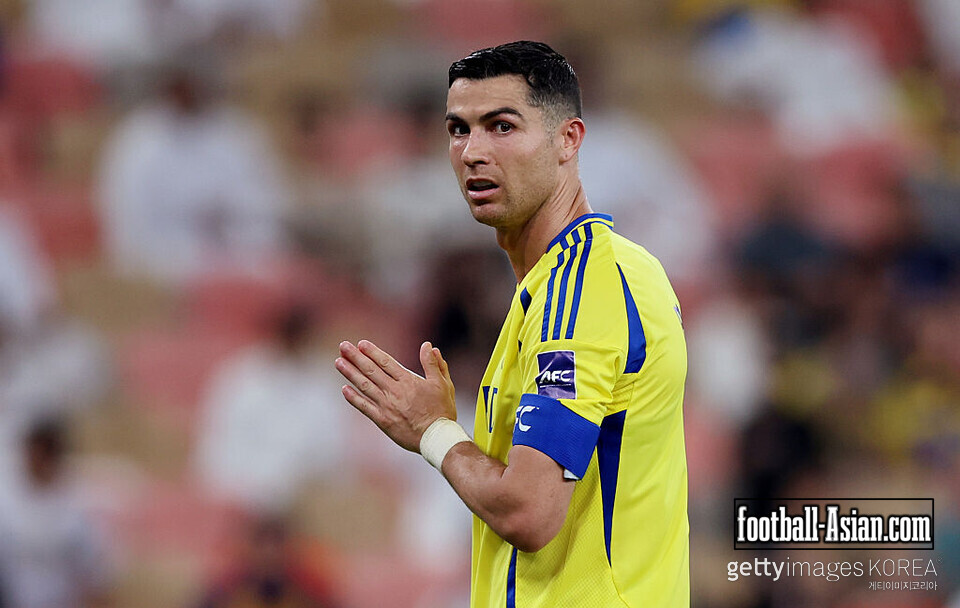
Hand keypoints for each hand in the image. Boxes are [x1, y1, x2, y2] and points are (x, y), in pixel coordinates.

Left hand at [335, 339, 456, 452]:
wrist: (437, 438)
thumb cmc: (442, 411)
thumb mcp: (443, 384)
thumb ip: (434, 364)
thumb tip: (428, 346)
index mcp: (408, 381)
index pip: (386, 362)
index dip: (372, 352)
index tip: (361, 343)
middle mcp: (394, 391)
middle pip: (371, 370)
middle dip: (356, 357)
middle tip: (343, 346)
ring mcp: (387, 406)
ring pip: (364, 386)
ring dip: (350, 373)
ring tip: (338, 362)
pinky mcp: (383, 421)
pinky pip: (365, 407)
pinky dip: (354, 398)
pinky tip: (344, 389)